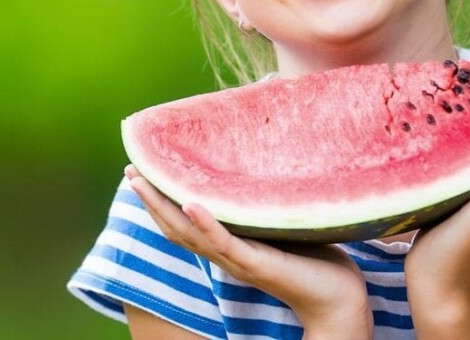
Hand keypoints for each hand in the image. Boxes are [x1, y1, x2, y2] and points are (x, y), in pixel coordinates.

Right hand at [125, 165, 370, 337]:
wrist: (338, 297)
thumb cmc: (316, 261)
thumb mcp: (281, 225)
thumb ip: (264, 206)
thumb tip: (261, 172)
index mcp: (229, 247)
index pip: (184, 223)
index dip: (161, 201)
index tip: (143, 172)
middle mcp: (225, 255)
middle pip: (175, 227)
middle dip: (150, 200)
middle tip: (130, 171)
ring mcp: (238, 260)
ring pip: (189, 233)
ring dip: (164, 207)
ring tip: (143, 181)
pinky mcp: (256, 262)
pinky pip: (224, 242)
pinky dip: (205, 223)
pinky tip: (190, 202)